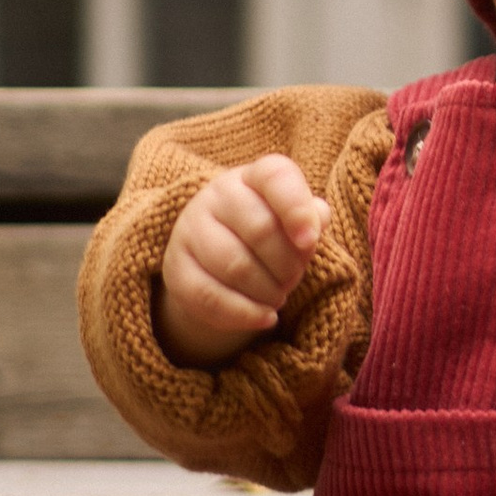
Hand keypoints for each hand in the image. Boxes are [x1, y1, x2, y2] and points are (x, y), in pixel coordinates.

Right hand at [157, 157, 329, 368]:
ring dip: (268, 291)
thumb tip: (319, 216)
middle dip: (288, 264)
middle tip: (293, 279)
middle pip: (260, 230)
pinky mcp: (176, 271)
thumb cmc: (266, 237)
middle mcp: (215, 197)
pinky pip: (211, 297)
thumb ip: (311, 217)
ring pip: (236, 266)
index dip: (297, 209)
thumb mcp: (291, 222)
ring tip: (278, 297)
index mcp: (251, 178)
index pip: (275, 177)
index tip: (310, 241)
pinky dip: (245, 314)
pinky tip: (266, 318)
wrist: (214, 264)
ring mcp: (190, 232)